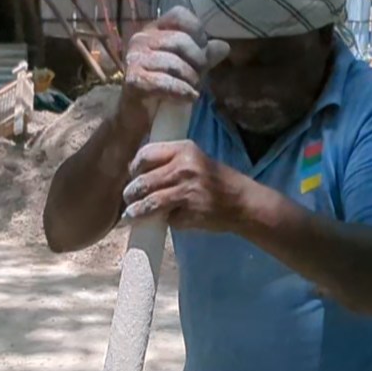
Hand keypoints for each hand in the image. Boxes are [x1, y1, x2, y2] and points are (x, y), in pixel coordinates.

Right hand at [119, 8, 227, 121]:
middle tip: (198, 78)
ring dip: (190, 80)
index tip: (201, 53)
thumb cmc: (163, 87)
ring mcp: (135, 59)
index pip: (179, 15)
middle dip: (197, 62)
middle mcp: (141, 39)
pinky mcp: (134, 80)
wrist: (137, 116)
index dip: (197, 33)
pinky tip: (188, 97)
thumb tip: (224, 46)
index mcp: (154, 30)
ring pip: (175, 63)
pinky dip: (182, 92)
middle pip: (181, 40)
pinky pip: (166, 82)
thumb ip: (204, 56)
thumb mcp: (187, 68)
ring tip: (191, 90)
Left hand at [121, 140, 261, 232]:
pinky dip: (165, 221)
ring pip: (150, 202)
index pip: (146, 155)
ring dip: (137, 211)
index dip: (134, 167)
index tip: (132, 175)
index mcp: (184, 149)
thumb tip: (138, 172)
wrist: (243, 202)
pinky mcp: (189, 212)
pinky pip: (167, 218)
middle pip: (143, 180)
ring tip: (131, 216)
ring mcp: (186, 191)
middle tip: (128, 199)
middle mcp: (184, 168)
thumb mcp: (195, 161)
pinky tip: (167, 221)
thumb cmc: (217, 180)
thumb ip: (170, 163)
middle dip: (131, 193)